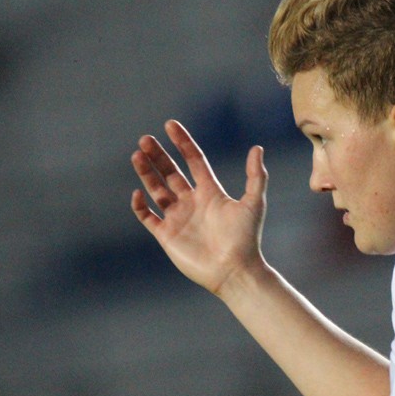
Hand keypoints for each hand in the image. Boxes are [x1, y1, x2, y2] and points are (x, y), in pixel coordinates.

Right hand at [131, 120, 268, 295]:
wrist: (235, 270)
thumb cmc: (246, 239)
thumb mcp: (253, 203)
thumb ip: (256, 176)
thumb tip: (257, 148)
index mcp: (211, 192)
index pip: (194, 161)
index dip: (183, 142)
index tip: (170, 124)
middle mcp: (193, 202)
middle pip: (171, 173)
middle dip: (158, 156)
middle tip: (145, 139)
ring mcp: (179, 218)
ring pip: (157, 190)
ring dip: (146, 173)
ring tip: (137, 155)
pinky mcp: (167, 236)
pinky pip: (148, 217)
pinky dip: (140, 206)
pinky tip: (137, 193)